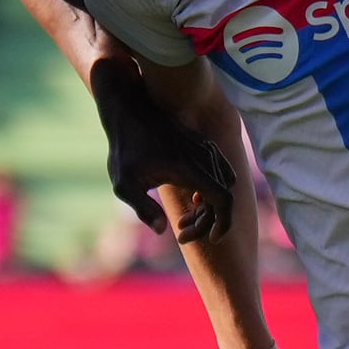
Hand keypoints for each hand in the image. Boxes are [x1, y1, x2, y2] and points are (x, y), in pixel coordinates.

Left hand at [94, 55, 235, 242]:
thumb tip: (162, 231)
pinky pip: (220, 171)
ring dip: (212, 205)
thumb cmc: (124, 150)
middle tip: (183, 232)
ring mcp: (206, 149)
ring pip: (225, 184)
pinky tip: (192, 197)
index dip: (224, 222)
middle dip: (210, 220)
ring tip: (186, 218)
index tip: (213, 238)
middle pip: (225, 195)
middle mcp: (204, 157)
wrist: (130, 110)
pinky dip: (214, 189)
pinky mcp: (203, 145)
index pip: (224, 199)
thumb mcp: (124, 184)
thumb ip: (143, 209)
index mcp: (189, 169)